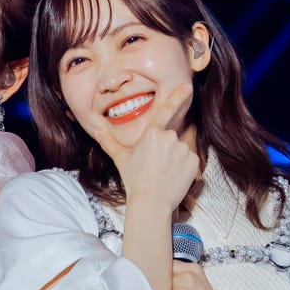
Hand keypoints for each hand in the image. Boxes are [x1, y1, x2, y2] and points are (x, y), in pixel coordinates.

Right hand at [82, 82, 199, 212]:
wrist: (151, 202)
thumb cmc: (134, 180)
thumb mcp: (121, 158)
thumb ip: (109, 142)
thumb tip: (95, 132)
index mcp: (152, 133)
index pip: (167, 110)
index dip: (178, 96)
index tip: (187, 87)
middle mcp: (169, 137)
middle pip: (172, 136)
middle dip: (167, 148)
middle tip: (157, 166)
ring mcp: (183, 148)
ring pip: (182, 148)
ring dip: (176, 157)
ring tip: (164, 173)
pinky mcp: (193, 161)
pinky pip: (190, 160)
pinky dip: (185, 167)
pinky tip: (174, 177)